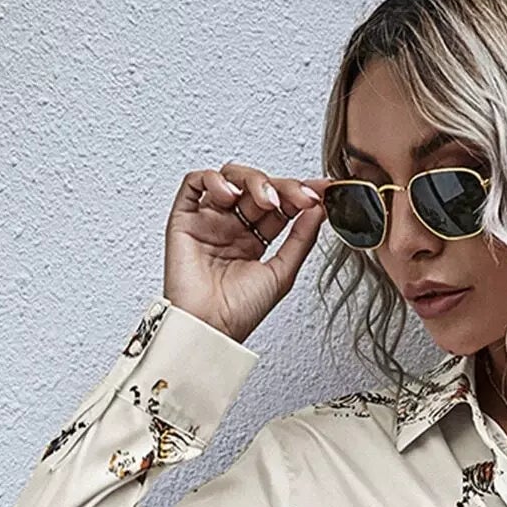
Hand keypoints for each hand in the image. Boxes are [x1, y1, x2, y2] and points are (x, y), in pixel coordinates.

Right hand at [163, 161, 336, 346]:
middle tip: (299, 197)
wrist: (209, 329)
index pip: (279, 205)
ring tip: (266, 200)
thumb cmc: (239, 313)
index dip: (300, 194)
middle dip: (282, 187)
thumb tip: (319, 209)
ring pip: (230, 178)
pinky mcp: (185, 218)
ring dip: (253, 180)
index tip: (322, 191)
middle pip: (258, 187)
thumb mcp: (282, 273)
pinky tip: (230, 195)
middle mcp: (232, 227)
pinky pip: (194, 183)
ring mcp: (209, 220)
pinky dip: (214, 179)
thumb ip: (301, 239)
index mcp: (255, 240)